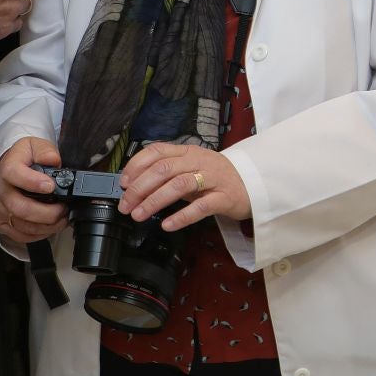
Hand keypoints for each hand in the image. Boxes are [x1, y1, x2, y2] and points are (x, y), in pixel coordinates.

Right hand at [0, 136, 69, 243]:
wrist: (6, 168)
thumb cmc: (23, 159)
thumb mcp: (35, 146)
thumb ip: (46, 151)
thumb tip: (54, 161)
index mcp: (7, 168)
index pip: (14, 174)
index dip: (33, 182)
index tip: (50, 186)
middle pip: (20, 208)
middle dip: (47, 213)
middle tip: (63, 209)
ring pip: (22, 225)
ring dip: (46, 226)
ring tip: (61, 218)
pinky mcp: (1, 223)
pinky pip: (20, 235)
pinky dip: (38, 234)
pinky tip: (49, 226)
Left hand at [117, 142, 251, 231]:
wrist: (253, 183)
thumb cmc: (216, 177)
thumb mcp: (190, 168)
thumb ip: (168, 173)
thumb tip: (134, 185)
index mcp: (187, 151)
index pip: (157, 151)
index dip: (136, 165)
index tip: (123, 183)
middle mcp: (198, 161)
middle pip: (163, 169)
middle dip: (139, 188)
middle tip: (126, 206)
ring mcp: (212, 178)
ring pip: (179, 185)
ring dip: (155, 201)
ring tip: (139, 215)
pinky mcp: (224, 197)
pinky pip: (200, 206)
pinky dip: (181, 216)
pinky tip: (167, 225)